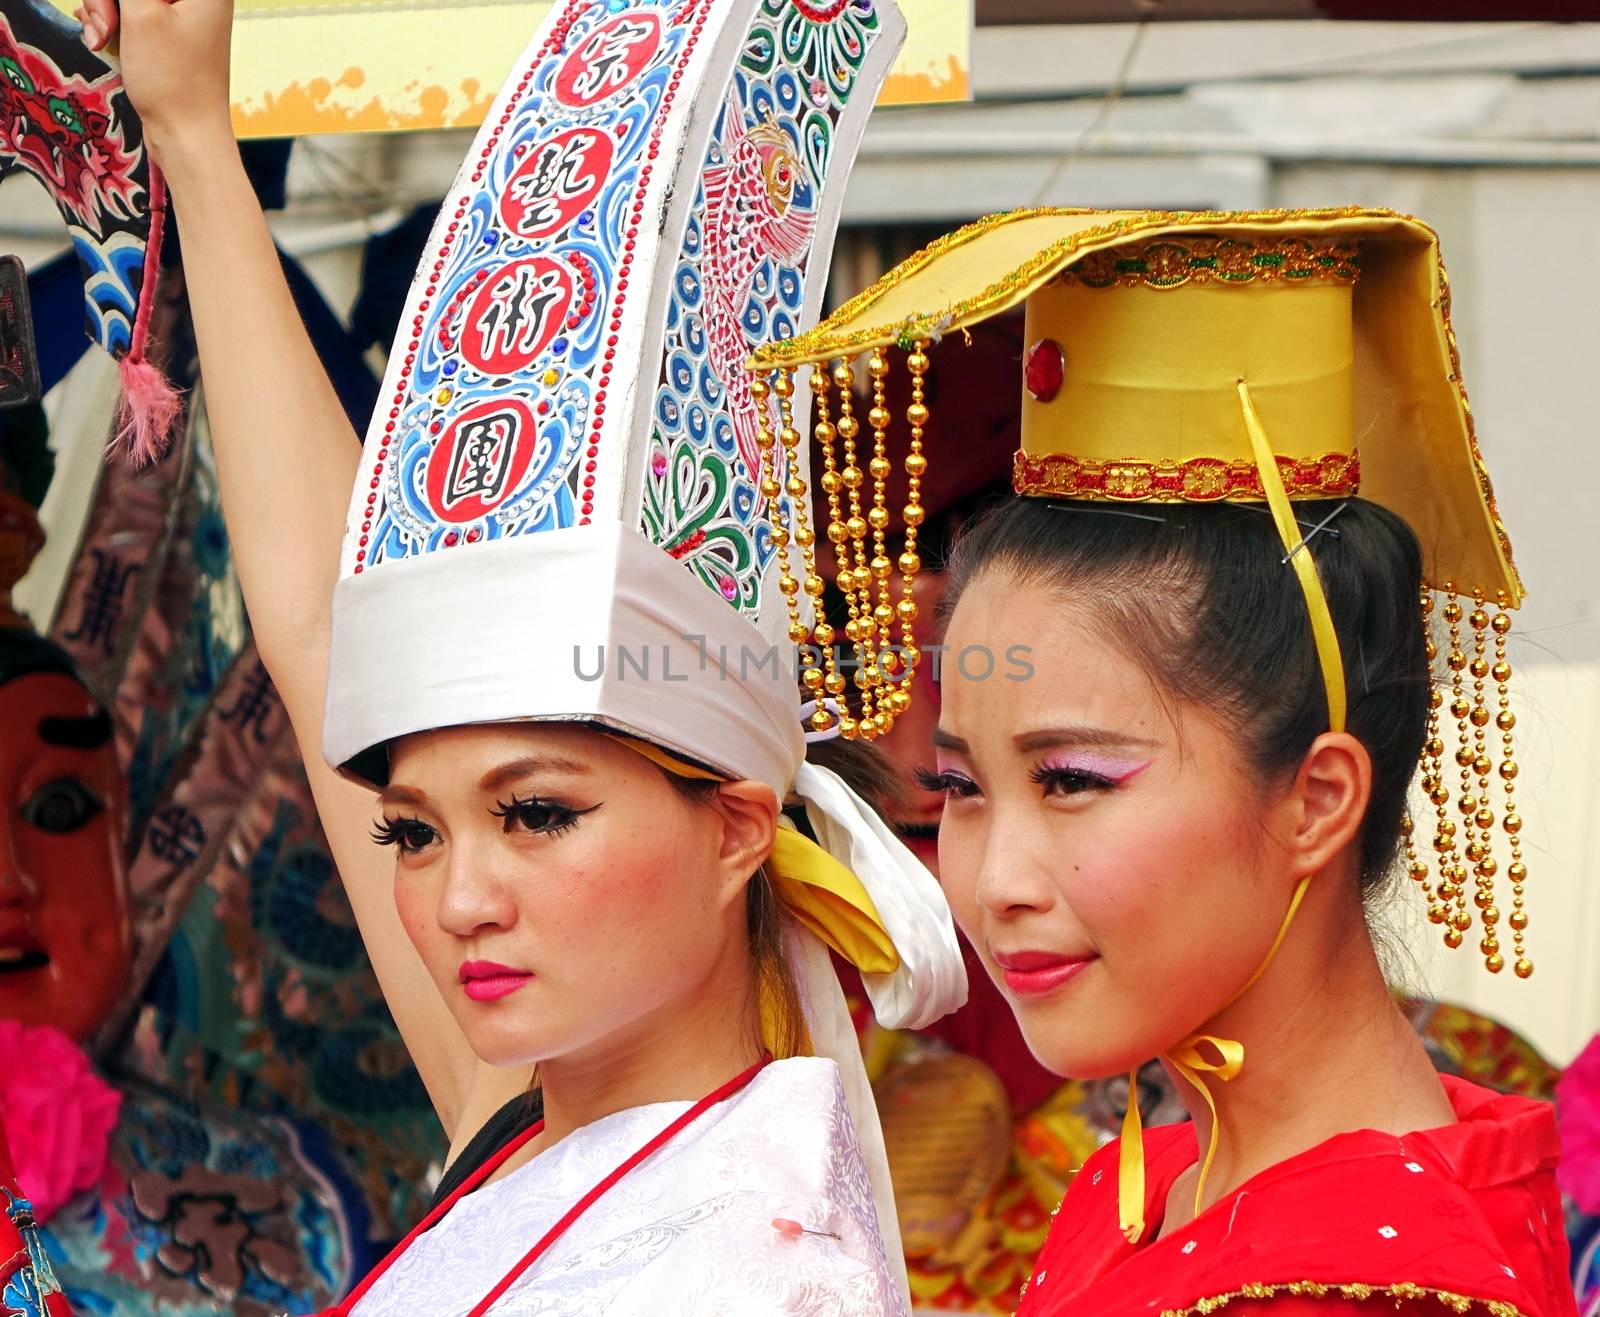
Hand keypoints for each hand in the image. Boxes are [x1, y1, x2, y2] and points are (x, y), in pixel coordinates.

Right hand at [76, 0, 236, 163]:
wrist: (186, 137)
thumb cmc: (171, 78)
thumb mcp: (141, 13)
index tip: (117, 13)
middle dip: (107, 1)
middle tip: (106, 28)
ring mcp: (180, 18)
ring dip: (103, 12)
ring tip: (102, 40)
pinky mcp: (165, 37)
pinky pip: (127, 14)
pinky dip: (110, 24)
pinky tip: (99, 40)